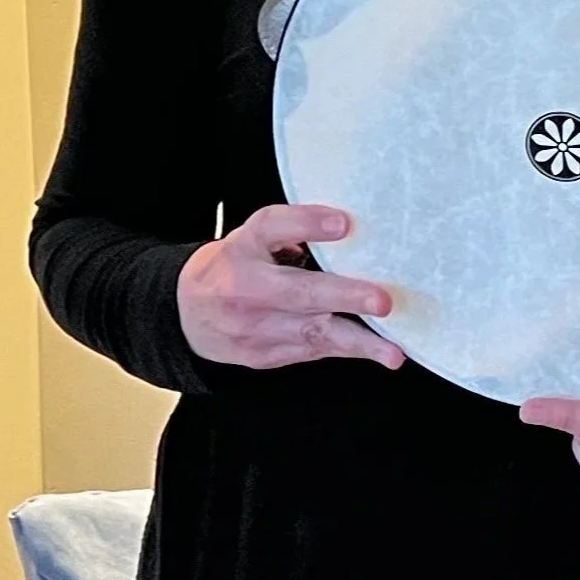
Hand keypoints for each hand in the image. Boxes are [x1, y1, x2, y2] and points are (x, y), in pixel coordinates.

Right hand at [176, 203, 405, 371]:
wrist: (186, 316)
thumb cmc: (230, 268)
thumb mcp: (249, 238)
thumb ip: (289, 231)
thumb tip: (344, 229)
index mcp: (242, 249)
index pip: (271, 227)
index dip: (307, 223)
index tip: (343, 223)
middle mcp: (246, 290)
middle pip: (298, 292)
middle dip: (344, 297)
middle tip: (381, 301)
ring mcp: (255, 330)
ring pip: (312, 334)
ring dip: (357, 342)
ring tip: (392, 351)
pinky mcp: (265, 357)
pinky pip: (312, 352)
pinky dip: (347, 351)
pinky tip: (378, 353)